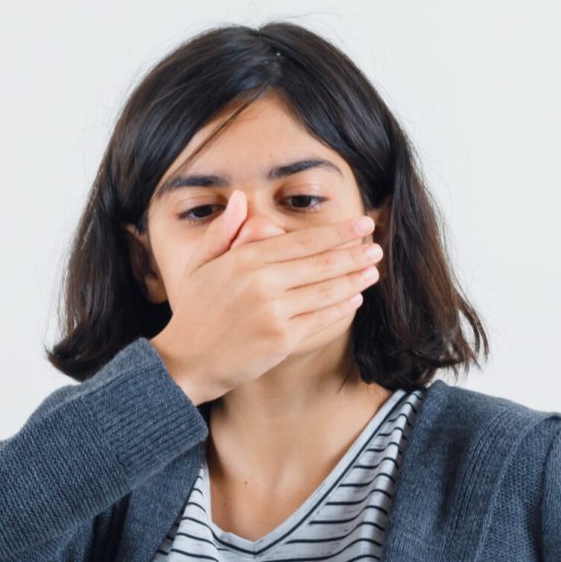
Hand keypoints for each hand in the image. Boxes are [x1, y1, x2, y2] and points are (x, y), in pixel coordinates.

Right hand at [150, 190, 380, 403]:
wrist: (184, 362)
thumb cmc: (193, 313)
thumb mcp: (198, 265)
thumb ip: (222, 232)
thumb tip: (239, 199)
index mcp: (244, 259)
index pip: (302, 241)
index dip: (337, 233)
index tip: (360, 225)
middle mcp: (261, 283)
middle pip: (321, 263)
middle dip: (354, 254)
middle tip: (376, 247)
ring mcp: (273, 312)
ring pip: (326, 291)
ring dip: (354, 279)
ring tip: (372, 271)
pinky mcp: (281, 339)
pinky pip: (320, 319)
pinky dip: (341, 308)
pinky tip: (353, 298)